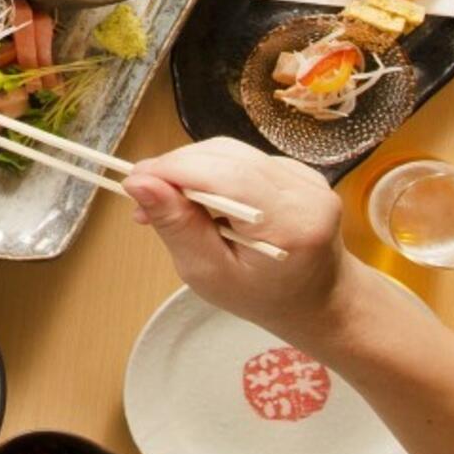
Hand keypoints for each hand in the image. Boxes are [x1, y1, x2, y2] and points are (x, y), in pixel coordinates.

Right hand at [123, 137, 365, 347]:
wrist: (321, 302)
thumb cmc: (264, 299)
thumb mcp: (211, 275)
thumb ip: (177, 226)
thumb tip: (139, 183)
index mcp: (290, 223)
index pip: (223, 176)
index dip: (172, 170)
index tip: (132, 182)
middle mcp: (303, 190)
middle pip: (224, 156)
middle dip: (175, 169)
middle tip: (142, 197)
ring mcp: (305, 176)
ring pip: (230, 152)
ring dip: (191, 169)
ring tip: (166, 200)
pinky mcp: (298, 170)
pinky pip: (243, 158)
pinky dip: (212, 172)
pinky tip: (200, 198)